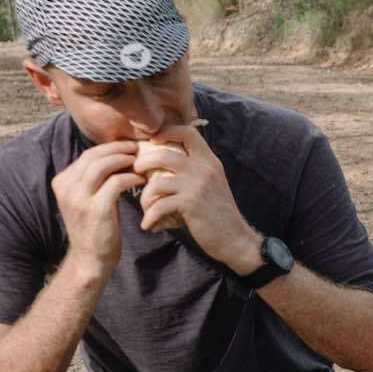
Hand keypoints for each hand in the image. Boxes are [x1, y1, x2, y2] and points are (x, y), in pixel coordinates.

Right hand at [51, 141, 140, 275]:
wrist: (90, 259)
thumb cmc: (95, 228)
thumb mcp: (87, 199)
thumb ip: (94, 179)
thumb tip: (116, 156)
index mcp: (62, 182)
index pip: (87, 155)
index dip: (110, 147)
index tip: (128, 146)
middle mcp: (66, 187)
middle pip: (94, 156)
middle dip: (118, 148)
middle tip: (137, 148)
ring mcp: (78, 198)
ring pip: (103, 165)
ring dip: (124, 159)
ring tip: (140, 161)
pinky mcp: (95, 209)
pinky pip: (116, 182)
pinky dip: (131, 177)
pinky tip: (141, 179)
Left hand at [132, 123, 261, 271]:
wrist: (235, 239)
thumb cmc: (219, 213)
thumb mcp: (212, 183)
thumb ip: (196, 169)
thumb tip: (168, 160)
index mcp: (210, 161)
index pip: (188, 132)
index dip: (167, 132)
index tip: (154, 142)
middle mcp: (204, 169)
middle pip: (163, 154)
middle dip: (143, 163)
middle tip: (137, 173)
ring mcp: (197, 185)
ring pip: (156, 182)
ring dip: (144, 197)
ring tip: (145, 208)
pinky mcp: (190, 204)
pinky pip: (159, 206)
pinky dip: (150, 217)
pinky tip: (148, 225)